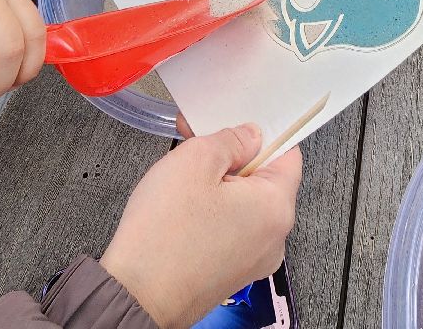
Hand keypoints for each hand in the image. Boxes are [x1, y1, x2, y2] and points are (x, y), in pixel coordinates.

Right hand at [101, 125, 300, 328]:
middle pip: (263, 178)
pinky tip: (182, 207)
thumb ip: (231, 139)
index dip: (258, 133)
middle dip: (230, 157)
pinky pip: (230, 228)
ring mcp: (253, 258)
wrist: (135, 295)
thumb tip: (248, 136)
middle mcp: (274, 237)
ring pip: (244, 203)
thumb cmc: (163, 237)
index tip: (232, 126)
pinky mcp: (231, 271)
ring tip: (181, 178)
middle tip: (195, 143)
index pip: (287, 152)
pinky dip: (212, 211)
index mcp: (276, 207)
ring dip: (217, 183)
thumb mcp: (195, 160)